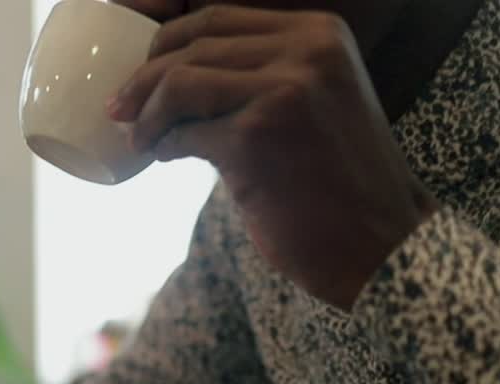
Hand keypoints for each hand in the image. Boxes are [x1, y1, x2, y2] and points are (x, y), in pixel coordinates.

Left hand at [108, 6, 438, 309]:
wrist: (378, 244)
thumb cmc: (336, 181)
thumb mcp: (316, 100)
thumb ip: (266, 73)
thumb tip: (175, 71)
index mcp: (319, 33)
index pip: (217, 17)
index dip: (165, 42)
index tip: (140, 71)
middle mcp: (306, 51)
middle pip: (191, 45)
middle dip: (143, 79)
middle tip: (121, 110)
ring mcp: (283, 90)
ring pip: (178, 83)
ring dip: (147, 116)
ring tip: (140, 140)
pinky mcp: (257, 137)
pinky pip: (184, 132)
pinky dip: (163, 146)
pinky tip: (165, 157)